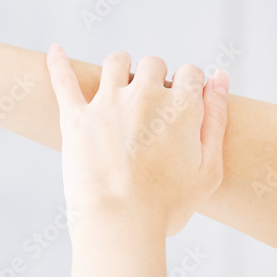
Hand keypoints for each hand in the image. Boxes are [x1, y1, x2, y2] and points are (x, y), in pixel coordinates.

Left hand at [46, 45, 229, 237]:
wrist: (120, 225)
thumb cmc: (168, 206)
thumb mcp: (210, 169)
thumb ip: (217, 119)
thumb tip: (220, 78)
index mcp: (181, 107)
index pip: (191, 73)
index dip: (189, 88)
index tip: (183, 106)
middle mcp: (145, 95)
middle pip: (153, 64)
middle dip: (155, 80)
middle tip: (150, 110)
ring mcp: (108, 103)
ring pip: (116, 63)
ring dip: (121, 70)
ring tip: (120, 88)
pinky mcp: (76, 117)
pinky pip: (63, 80)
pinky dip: (58, 63)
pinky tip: (56, 51)